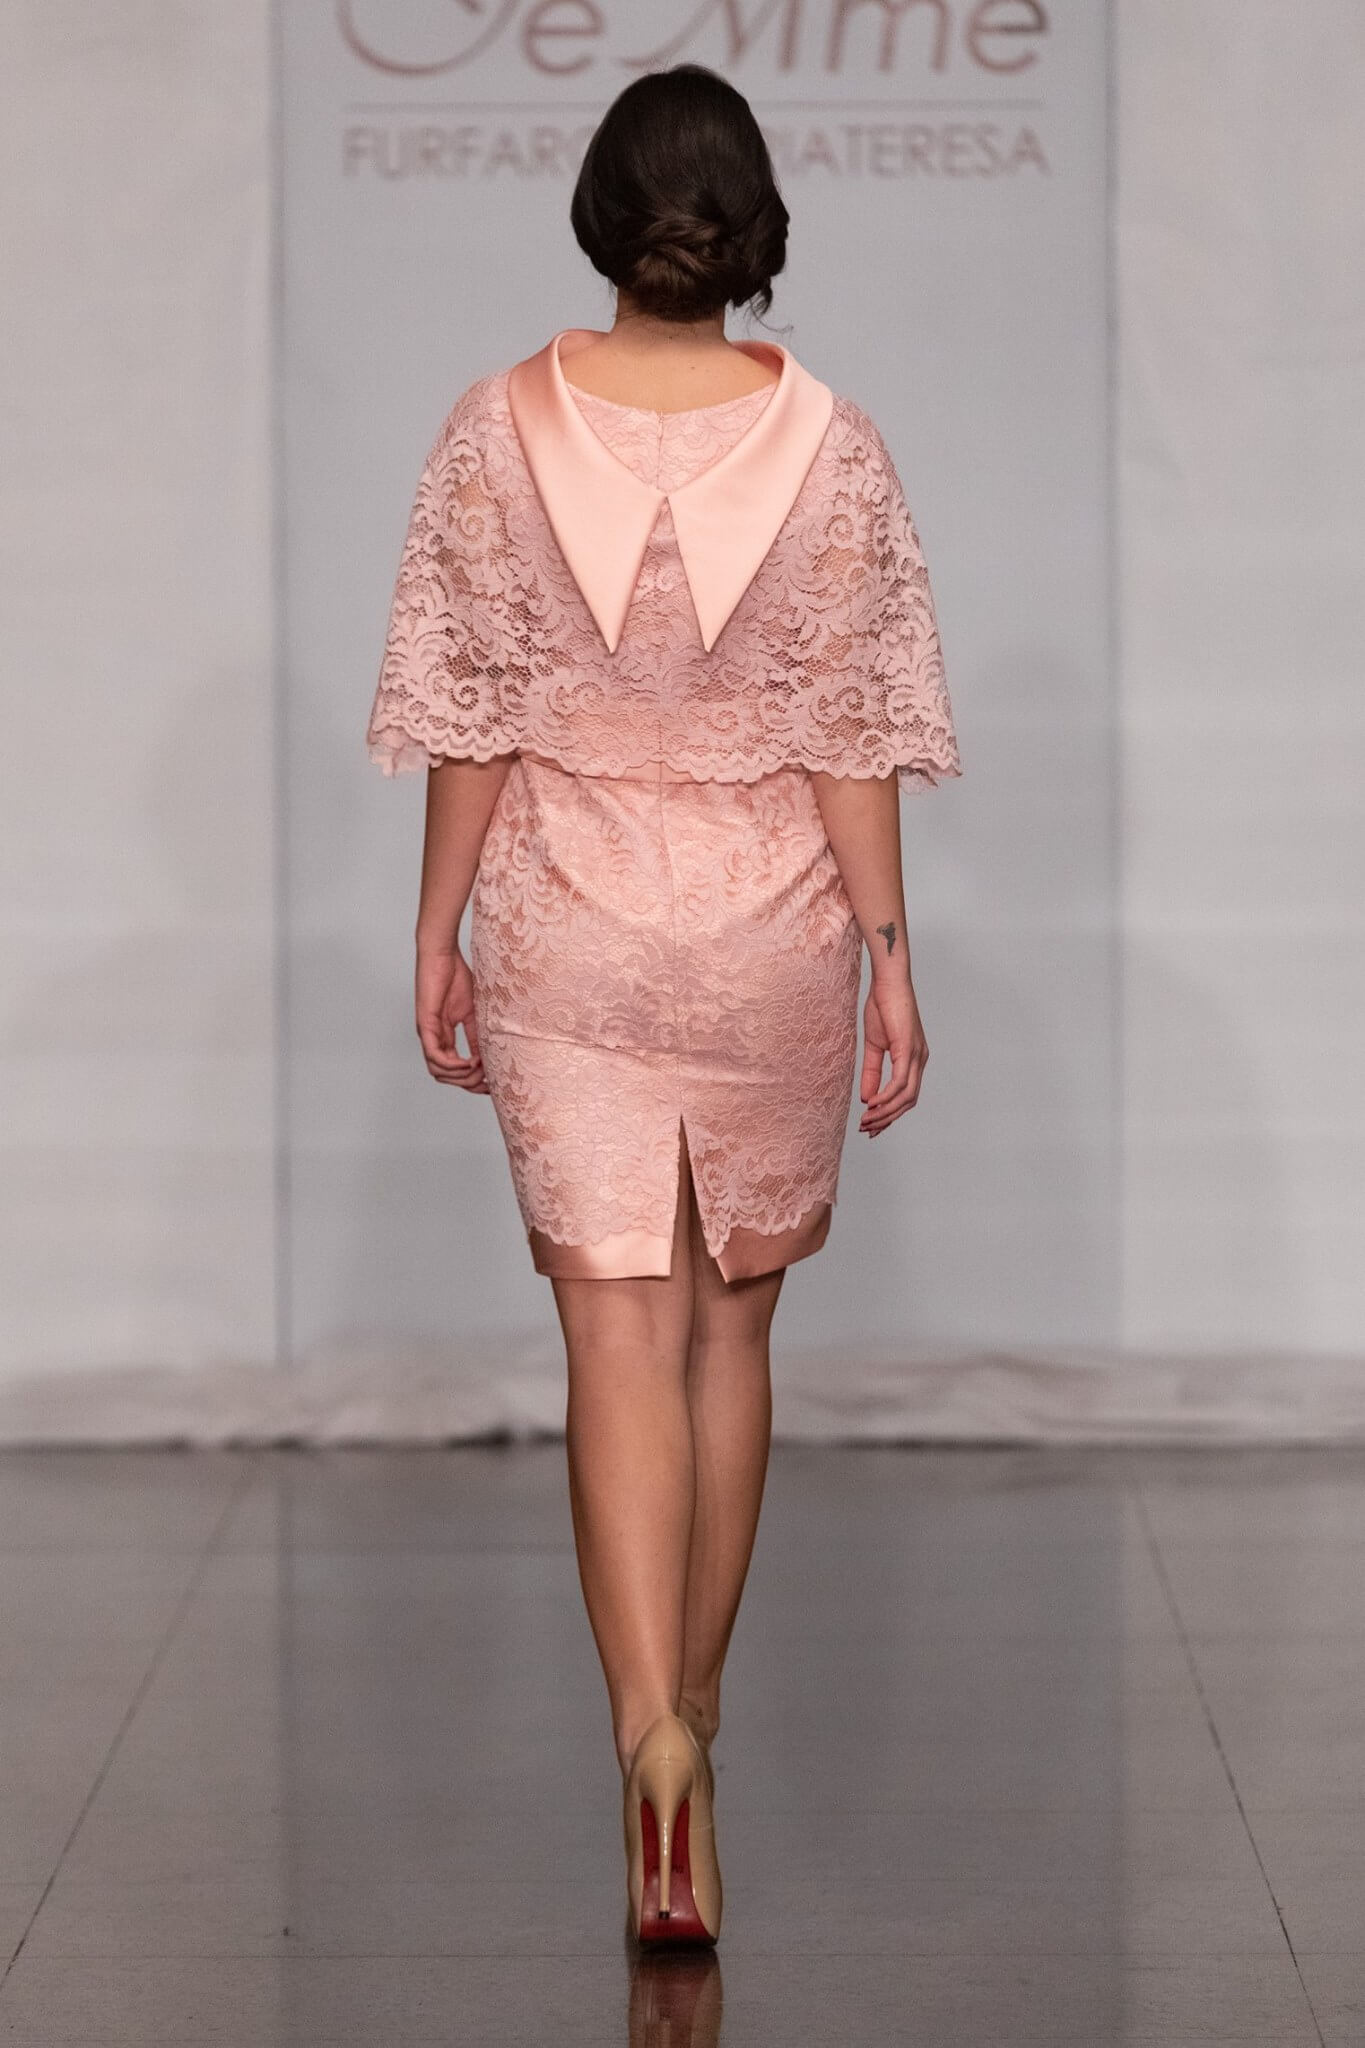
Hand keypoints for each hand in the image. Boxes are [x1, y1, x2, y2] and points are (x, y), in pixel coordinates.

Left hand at [415, 945, 488, 1090]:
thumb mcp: (473, 1012)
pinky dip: (452, 1064)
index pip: (453, 1070)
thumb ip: (477, 1036)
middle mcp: (433, 1039)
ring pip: (437, 1071)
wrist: (442, 955)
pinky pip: (434, 1055)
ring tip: (480, 1069)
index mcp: (443, 1037)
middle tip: (488, 1080)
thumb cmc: (455, 977)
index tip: (491, 1085)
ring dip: (460, 1076)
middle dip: (468, 1083)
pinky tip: (469, 1062)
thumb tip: (486, 1059)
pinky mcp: (425, 1025)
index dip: (472, 1081)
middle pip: (445, 1076)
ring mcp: (427, 1033)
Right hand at [859, 970, 927, 1135]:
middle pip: (909, 1102)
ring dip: (886, 1112)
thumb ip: (872, 1072)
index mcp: (913, 1060)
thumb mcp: (873, 1045)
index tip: (872, 1126)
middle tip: (867, 1130)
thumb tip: (867, 1098)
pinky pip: (900, 1082)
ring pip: (906, 1096)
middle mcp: (920, 1060)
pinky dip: (887, 1096)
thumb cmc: (882, 1007)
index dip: (890, 1114)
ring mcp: (916, 1055)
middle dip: (888, 1119)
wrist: (887, 982)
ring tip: (867, 1120)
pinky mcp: (907, 1049)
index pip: (907, 1096)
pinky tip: (872, 1104)